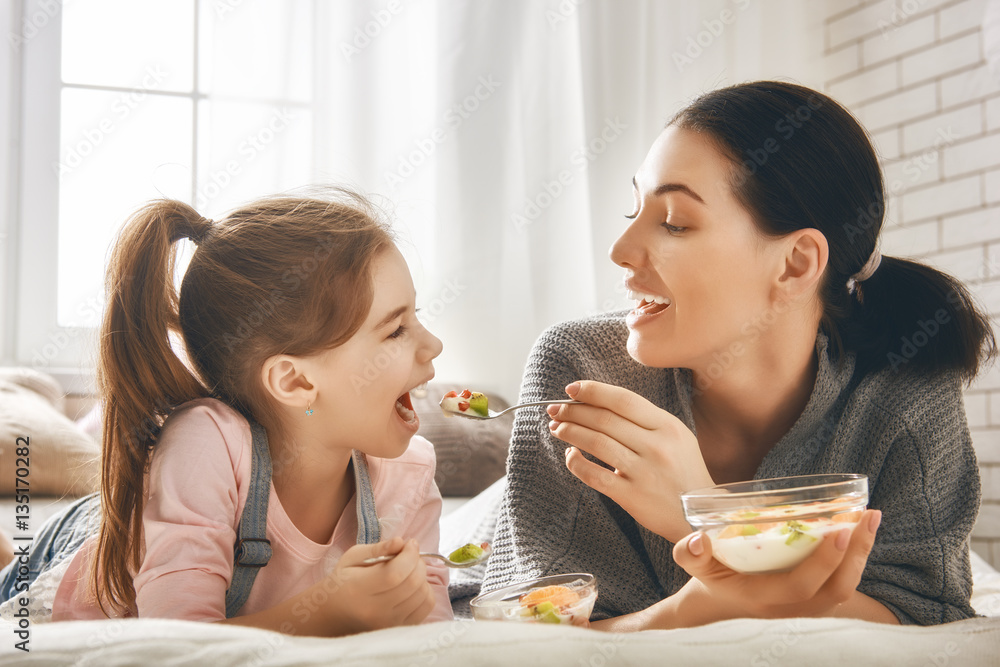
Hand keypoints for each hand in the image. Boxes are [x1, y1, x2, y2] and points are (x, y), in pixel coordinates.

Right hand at [320, 537, 435, 632]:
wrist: (335, 613)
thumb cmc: (343, 581)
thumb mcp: (353, 557)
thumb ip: (378, 548)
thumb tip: (401, 542)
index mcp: (359, 590)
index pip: (395, 573)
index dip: (409, 555)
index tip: (410, 543)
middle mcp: (376, 611)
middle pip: (412, 584)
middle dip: (418, 562)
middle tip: (409, 554)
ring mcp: (389, 623)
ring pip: (423, 594)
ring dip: (422, 576)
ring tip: (409, 569)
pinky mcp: (400, 628)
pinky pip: (426, 606)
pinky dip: (425, 591)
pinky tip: (412, 585)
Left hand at [548, 380, 713, 541]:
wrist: (700, 515)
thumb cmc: (683, 472)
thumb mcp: (676, 437)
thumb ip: (644, 420)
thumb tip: (598, 404)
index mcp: (668, 426)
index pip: (623, 400)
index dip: (593, 391)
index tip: (571, 389)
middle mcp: (657, 446)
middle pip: (604, 419)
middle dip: (573, 411)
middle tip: (555, 409)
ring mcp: (644, 472)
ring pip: (596, 442)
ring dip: (570, 432)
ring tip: (557, 428)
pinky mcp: (632, 496)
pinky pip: (594, 476)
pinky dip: (575, 463)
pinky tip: (570, 456)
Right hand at [669, 510, 881, 622]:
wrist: (720, 608)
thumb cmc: (710, 579)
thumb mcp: (695, 565)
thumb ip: (690, 553)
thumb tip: (698, 539)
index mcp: (762, 599)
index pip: (800, 586)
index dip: (823, 560)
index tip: (838, 528)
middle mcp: (790, 611)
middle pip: (836, 590)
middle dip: (856, 553)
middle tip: (868, 516)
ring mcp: (805, 612)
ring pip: (844, 590)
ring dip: (861, 555)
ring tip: (869, 519)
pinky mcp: (815, 605)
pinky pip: (842, 586)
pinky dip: (854, 560)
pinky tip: (858, 533)